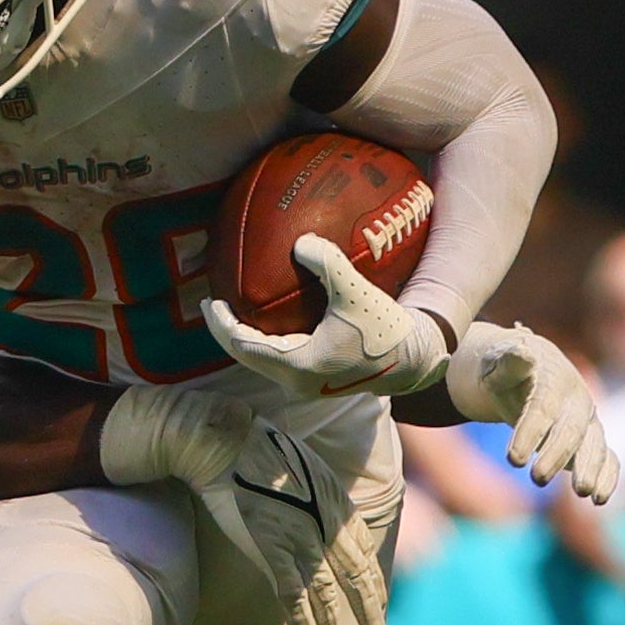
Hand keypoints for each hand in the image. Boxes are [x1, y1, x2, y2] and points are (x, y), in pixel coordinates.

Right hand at [105, 382, 386, 624]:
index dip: (372, 578)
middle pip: (356, 574)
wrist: (229, 442)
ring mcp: (301, 536)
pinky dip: (302, 617)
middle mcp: (326, 523)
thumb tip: (318, 511)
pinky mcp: (272, 546)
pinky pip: (293, 592)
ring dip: (335, 621)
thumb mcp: (305, 468)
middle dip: (368, 605)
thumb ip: (317, 495)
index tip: (378, 598)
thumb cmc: (259, 450)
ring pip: (328, 590)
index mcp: (336, 502)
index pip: (364, 549)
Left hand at [203, 236, 450, 400]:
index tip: (211, 301)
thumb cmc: (385, 329)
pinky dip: (263, 340)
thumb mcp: (356, 292)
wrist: (413, 360)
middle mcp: (296, 381)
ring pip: (261, 360)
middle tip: (213, 303)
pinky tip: (264, 320)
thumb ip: (327, 263)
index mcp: (300, 365)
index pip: (245, 346)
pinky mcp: (314, 379)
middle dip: (226, 330)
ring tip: (231, 311)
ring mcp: (304, 384)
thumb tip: (299, 241)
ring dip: (243, 337)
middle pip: (246, 356)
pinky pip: (276, 359)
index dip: (223, 324)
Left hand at [443, 320, 619, 502]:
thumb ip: (508, 362)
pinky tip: (600, 500)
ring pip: (594, 445)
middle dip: (556, 455)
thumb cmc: (506, 370)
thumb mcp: (498, 363)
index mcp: (552, 379)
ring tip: (582, 493)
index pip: (542, 408)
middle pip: (570, 430)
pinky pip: (608, 458)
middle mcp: (576, 400)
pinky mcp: (591, 439)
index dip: (529, 433)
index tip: (512, 460)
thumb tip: (523, 354)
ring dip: (589, 469)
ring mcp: (587, 420)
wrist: (527, 370)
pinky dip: (609, 477)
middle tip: (537, 479)